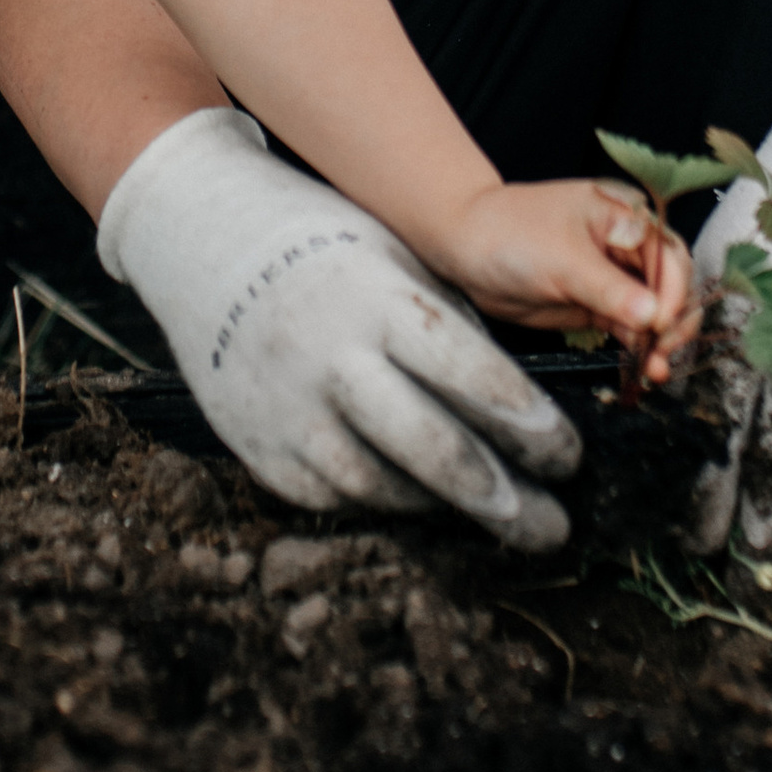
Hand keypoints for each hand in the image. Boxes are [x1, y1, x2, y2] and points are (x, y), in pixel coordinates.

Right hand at [99, 108, 584, 550]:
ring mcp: (290, 410)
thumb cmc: (323, 250)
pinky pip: (335, 494)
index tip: (569, 455)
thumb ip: (446, 327)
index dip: (526, 424)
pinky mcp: (259, 447)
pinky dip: (383, 500)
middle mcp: (331, 360)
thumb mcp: (392, 260)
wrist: (203, 246)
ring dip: (447, 507)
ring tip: (499, 514)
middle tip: (552, 525)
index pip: (468, 374)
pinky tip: (422, 501)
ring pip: (385, 486)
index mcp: (376, 302)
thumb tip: (519, 405)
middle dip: (503, 498)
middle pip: (433, 450)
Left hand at [435, 179, 699, 384]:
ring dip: (659, 341)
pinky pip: (630, 327)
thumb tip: (653, 316)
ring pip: (653, 311)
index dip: (672, 290)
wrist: (465, 248)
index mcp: (625, 216)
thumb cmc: (510, 233)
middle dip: (673, 320)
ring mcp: (613, 276)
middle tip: (665, 351)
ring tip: (657, 371)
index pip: (668, 254)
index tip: (661, 323)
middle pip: (670, 284)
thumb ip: (609, 290)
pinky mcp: (597, 304)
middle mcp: (626, 244)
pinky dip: (639, 347)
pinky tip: (645, 367)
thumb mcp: (563, 260)